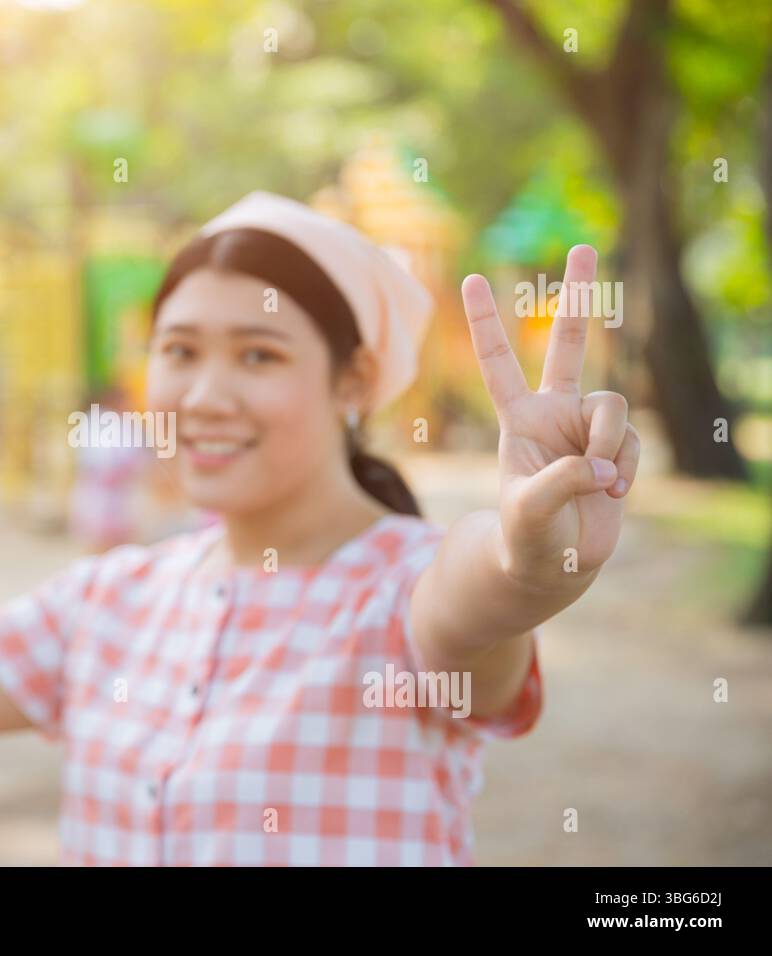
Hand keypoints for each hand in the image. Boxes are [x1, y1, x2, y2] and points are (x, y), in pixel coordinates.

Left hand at [461, 245, 639, 586]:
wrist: (554, 564)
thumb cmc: (526, 537)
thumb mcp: (529, 512)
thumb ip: (561, 483)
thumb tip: (600, 465)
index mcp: (519, 419)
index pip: (499, 363)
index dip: (486, 323)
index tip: (471, 279)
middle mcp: (554, 413)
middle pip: (567, 344)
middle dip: (577, 297)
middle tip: (583, 248)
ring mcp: (588, 428)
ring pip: (613, 407)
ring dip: (611, 446)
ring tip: (600, 483)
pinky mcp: (617, 448)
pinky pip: (632, 442)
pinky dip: (626, 468)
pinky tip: (612, 493)